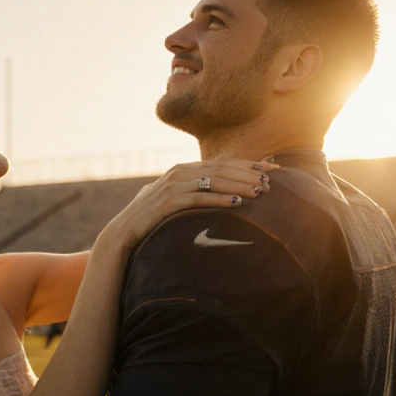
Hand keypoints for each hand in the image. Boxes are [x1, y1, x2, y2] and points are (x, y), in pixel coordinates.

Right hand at [101, 158, 276, 251]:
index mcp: (183, 169)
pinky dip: (219, 199)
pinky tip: (237, 204)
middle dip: (249, 173)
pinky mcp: (167, 202)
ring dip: (239, 185)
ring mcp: (172, 186)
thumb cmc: (152, 220)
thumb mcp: (174, 201)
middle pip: (221, 168)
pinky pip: (199, 198)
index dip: (249, 164)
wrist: (123, 234)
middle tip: (272, 181)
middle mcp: (179, 172)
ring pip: (213, 180)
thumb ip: (192, 193)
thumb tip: (218, 194)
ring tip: (260, 192)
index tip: (273, 169)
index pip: (223, 162)